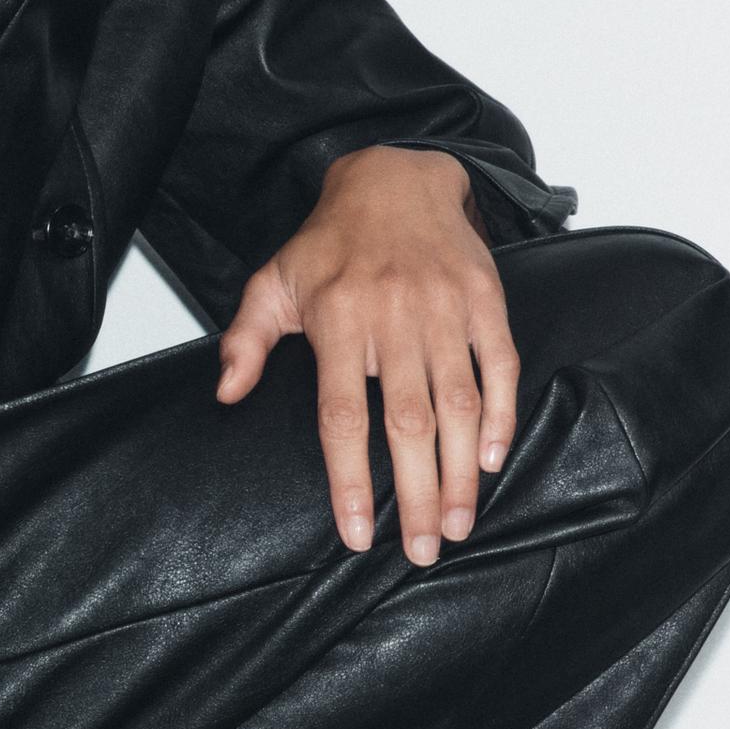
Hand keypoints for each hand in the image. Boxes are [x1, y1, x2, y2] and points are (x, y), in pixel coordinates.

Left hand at [213, 147, 516, 564]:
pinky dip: (502, 416)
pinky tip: (493, 461)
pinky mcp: (485, 300)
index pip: (343, 416)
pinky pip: (500, 366)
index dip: (350, 479)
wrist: (396, 178)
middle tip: (422, 550)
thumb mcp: (272, 282)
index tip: (358, 533)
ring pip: (459, 404)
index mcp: (338, 320)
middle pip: (408, 423)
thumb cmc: (331, 242)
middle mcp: (394, 317)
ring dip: (461, 471)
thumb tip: (226, 394)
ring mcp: (445, 308)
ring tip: (457, 524)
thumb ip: (246, 340)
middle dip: (417, 494)